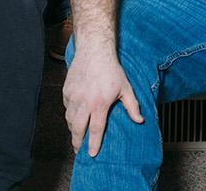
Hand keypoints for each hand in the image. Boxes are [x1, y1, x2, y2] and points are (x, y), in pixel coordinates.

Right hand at [62, 42, 143, 157]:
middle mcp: (84, 102)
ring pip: (70, 119)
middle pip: (77, 129)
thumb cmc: (111, 69)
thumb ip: (132, 106)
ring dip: (73, 129)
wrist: (94, 50)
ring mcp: (73, 96)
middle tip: (78, 150)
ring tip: (77, 135)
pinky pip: (66, 108)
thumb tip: (140, 121)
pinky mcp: (66, 90)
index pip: (95, 130)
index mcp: (99, 104)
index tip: (91, 155)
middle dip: (77, 142)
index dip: (93, 144)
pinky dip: (70, 115)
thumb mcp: (125, 87)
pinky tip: (75, 116)